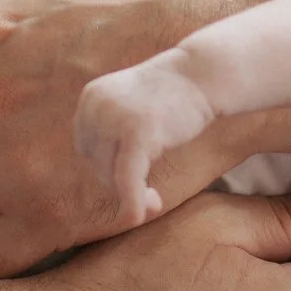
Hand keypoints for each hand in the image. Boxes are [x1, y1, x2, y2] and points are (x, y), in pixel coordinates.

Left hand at [74, 52, 219, 227]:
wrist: (203, 73)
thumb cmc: (173, 97)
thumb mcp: (131, 108)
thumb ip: (112, 137)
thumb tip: (115, 189)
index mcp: (91, 98)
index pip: (86, 147)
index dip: (108, 167)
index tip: (134, 173)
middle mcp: (96, 105)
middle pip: (96, 162)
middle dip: (120, 181)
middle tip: (152, 194)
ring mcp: (115, 117)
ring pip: (111, 174)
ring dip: (131, 195)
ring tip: (155, 201)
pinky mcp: (136, 132)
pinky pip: (127, 178)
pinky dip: (132, 201)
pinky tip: (138, 217)